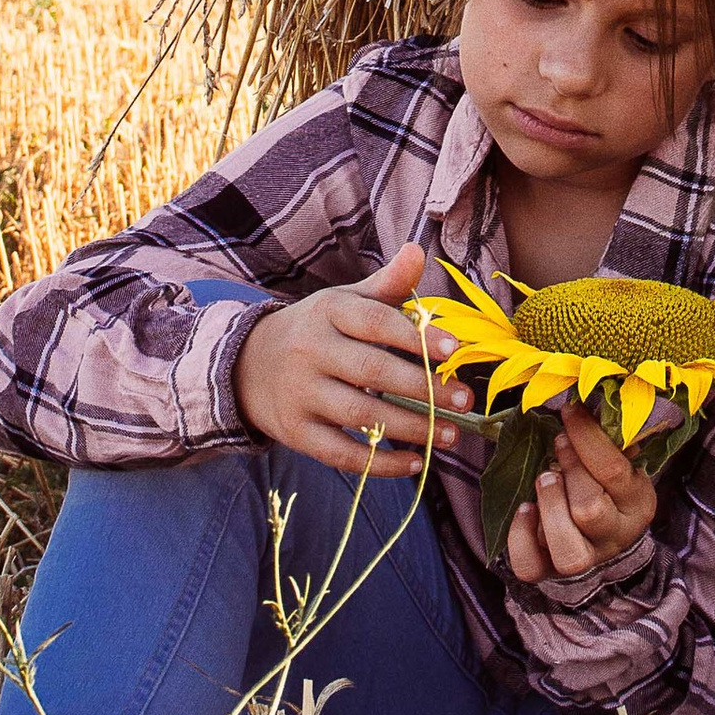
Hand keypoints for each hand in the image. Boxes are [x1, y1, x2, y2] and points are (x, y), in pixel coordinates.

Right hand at [232, 244, 467, 477]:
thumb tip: (419, 251)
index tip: (453, 350)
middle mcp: (311, 350)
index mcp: (329, 312)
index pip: (376, 322)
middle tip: (465, 401)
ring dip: (411, 428)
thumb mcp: (345, 300)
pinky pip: (340, 453)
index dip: (416, 335)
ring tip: (451, 434)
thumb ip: (387, 284)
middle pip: (372, 370)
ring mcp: (300, 394)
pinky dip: (379, 463)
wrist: (249, 366)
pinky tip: (415, 463)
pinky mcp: (296, 432)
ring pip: (360, 414)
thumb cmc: (318, 330)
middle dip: (424, 388)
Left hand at [504, 397, 662, 585]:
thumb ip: (611, 440)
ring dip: (549, 506)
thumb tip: (588, 402)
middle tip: (558, 447)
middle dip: (567, 470)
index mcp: (637, 503)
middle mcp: (614, 536)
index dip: (586, 436)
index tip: (569, 411)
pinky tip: (525, 509)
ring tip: (545, 478)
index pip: (613, 470)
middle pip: (589, 510)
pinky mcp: (551, 572)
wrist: (608, 538)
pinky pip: (530, 566)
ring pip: (567, 550)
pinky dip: (520, 535)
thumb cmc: (610, 487)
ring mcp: (585, 560)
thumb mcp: (624, 463)